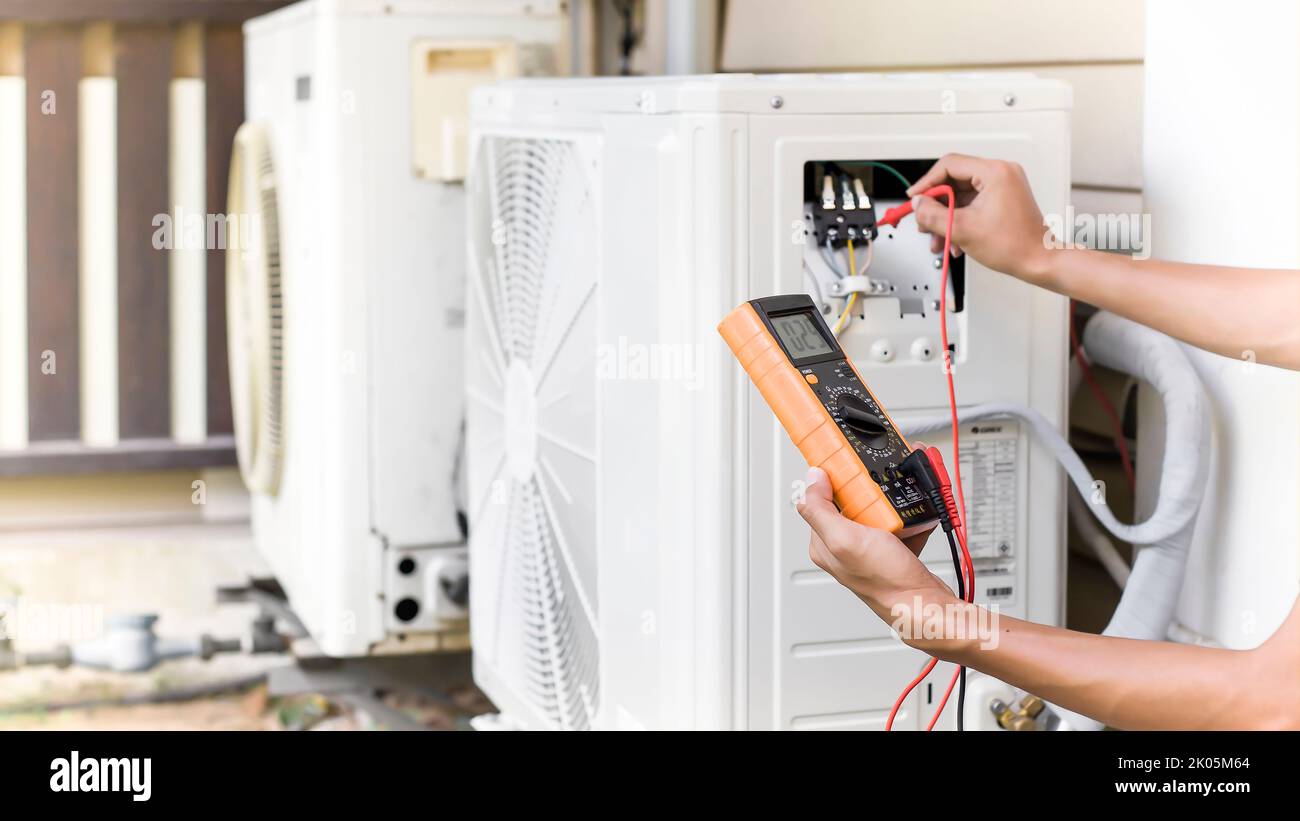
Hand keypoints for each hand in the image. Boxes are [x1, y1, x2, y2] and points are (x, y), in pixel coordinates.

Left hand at [796, 466, 951, 619]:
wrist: (924, 604)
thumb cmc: (886, 581)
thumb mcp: (845, 540)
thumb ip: (820, 510)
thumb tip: (810, 479)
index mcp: (823, 543)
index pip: (819, 499)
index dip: (834, 480)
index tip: (851, 468)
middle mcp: (843, 546)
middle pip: (851, 501)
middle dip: (870, 490)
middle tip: (882, 492)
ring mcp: (868, 548)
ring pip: (877, 510)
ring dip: (893, 502)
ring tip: (902, 503)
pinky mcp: (891, 550)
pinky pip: (898, 523)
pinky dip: (909, 517)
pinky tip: (916, 516)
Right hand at [906, 153, 1053, 283]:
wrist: (1038, 261)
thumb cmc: (1014, 245)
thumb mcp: (962, 229)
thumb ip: (933, 214)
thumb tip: (918, 205)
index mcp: (995, 172)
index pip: (949, 165)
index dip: (926, 183)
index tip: (915, 198)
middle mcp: (1001, 173)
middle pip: (953, 181)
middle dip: (936, 205)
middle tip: (923, 221)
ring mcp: (1003, 186)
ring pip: (961, 195)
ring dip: (946, 217)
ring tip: (938, 237)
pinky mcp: (1003, 199)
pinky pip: (972, 204)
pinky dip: (959, 219)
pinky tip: (953, 239)